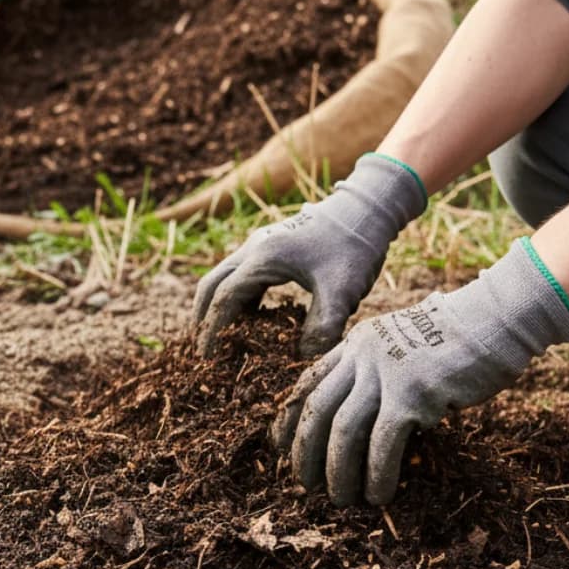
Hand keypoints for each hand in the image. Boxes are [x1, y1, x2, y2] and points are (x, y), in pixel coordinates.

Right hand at [192, 154, 426, 357]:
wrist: (366, 208)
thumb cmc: (355, 247)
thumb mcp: (342, 292)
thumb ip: (322, 328)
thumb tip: (301, 360)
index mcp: (263, 258)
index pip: (225, 298)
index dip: (214, 330)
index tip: (210, 357)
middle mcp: (252, 248)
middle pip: (210, 285)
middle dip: (203, 318)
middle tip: (202, 350)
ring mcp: (258, 245)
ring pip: (222, 278)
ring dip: (216, 307)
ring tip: (222, 339)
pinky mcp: (269, 246)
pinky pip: (239, 275)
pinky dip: (235, 298)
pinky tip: (249, 320)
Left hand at [272, 239, 568, 505]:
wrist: (495, 319)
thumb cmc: (454, 339)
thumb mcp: (400, 345)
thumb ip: (376, 373)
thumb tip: (364, 423)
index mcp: (354, 345)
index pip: (307, 383)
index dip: (289, 418)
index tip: (279, 447)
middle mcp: (361, 357)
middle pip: (317, 409)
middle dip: (305, 451)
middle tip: (304, 484)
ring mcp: (385, 373)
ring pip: (343, 429)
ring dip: (338, 470)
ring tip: (340, 499)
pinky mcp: (413, 393)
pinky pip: (383, 442)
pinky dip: (377, 473)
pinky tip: (378, 495)